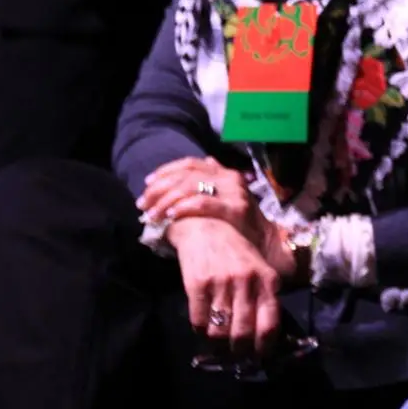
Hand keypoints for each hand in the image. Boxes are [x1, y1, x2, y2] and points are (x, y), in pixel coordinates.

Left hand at [140, 157, 264, 241]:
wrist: (264, 244)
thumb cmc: (236, 224)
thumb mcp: (222, 199)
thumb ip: (207, 185)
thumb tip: (187, 171)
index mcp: (223, 172)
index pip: (190, 163)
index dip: (166, 171)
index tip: (147, 184)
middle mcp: (229, 177)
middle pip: (186, 175)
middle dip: (160, 189)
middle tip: (143, 204)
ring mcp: (233, 192)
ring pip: (191, 186)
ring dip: (165, 200)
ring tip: (152, 214)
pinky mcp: (235, 209)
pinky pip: (203, 203)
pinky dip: (183, 207)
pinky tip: (170, 216)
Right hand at [166, 217, 283, 358]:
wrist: (206, 226)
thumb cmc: (236, 251)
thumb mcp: (259, 269)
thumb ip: (264, 297)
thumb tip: (265, 335)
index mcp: (267, 280)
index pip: (270, 324)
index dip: (264, 346)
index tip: (259, 354)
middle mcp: (247, 283)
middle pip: (243, 334)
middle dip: (239, 350)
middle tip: (235, 352)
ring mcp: (222, 284)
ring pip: (220, 332)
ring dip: (218, 343)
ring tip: (218, 339)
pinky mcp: (198, 285)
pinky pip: (199, 323)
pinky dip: (201, 331)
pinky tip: (203, 324)